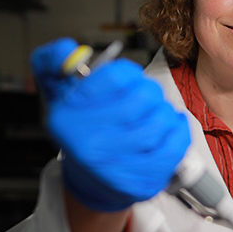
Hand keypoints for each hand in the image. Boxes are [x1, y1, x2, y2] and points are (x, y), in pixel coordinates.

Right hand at [31, 38, 190, 211]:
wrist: (93, 182)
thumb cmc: (84, 131)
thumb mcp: (58, 94)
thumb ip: (53, 62)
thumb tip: (66, 49)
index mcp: (68, 117)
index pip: (114, 76)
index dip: (129, 72)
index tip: (129, 78)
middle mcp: (89, 144)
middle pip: (143, 97)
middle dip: (150, 92)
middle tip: (145, 98)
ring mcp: (116, 167)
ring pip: (160, 121)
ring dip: (165, 112)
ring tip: (155, 115)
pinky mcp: (141, 182)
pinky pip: (174, 146)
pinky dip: (179, 131)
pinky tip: (171, 127)